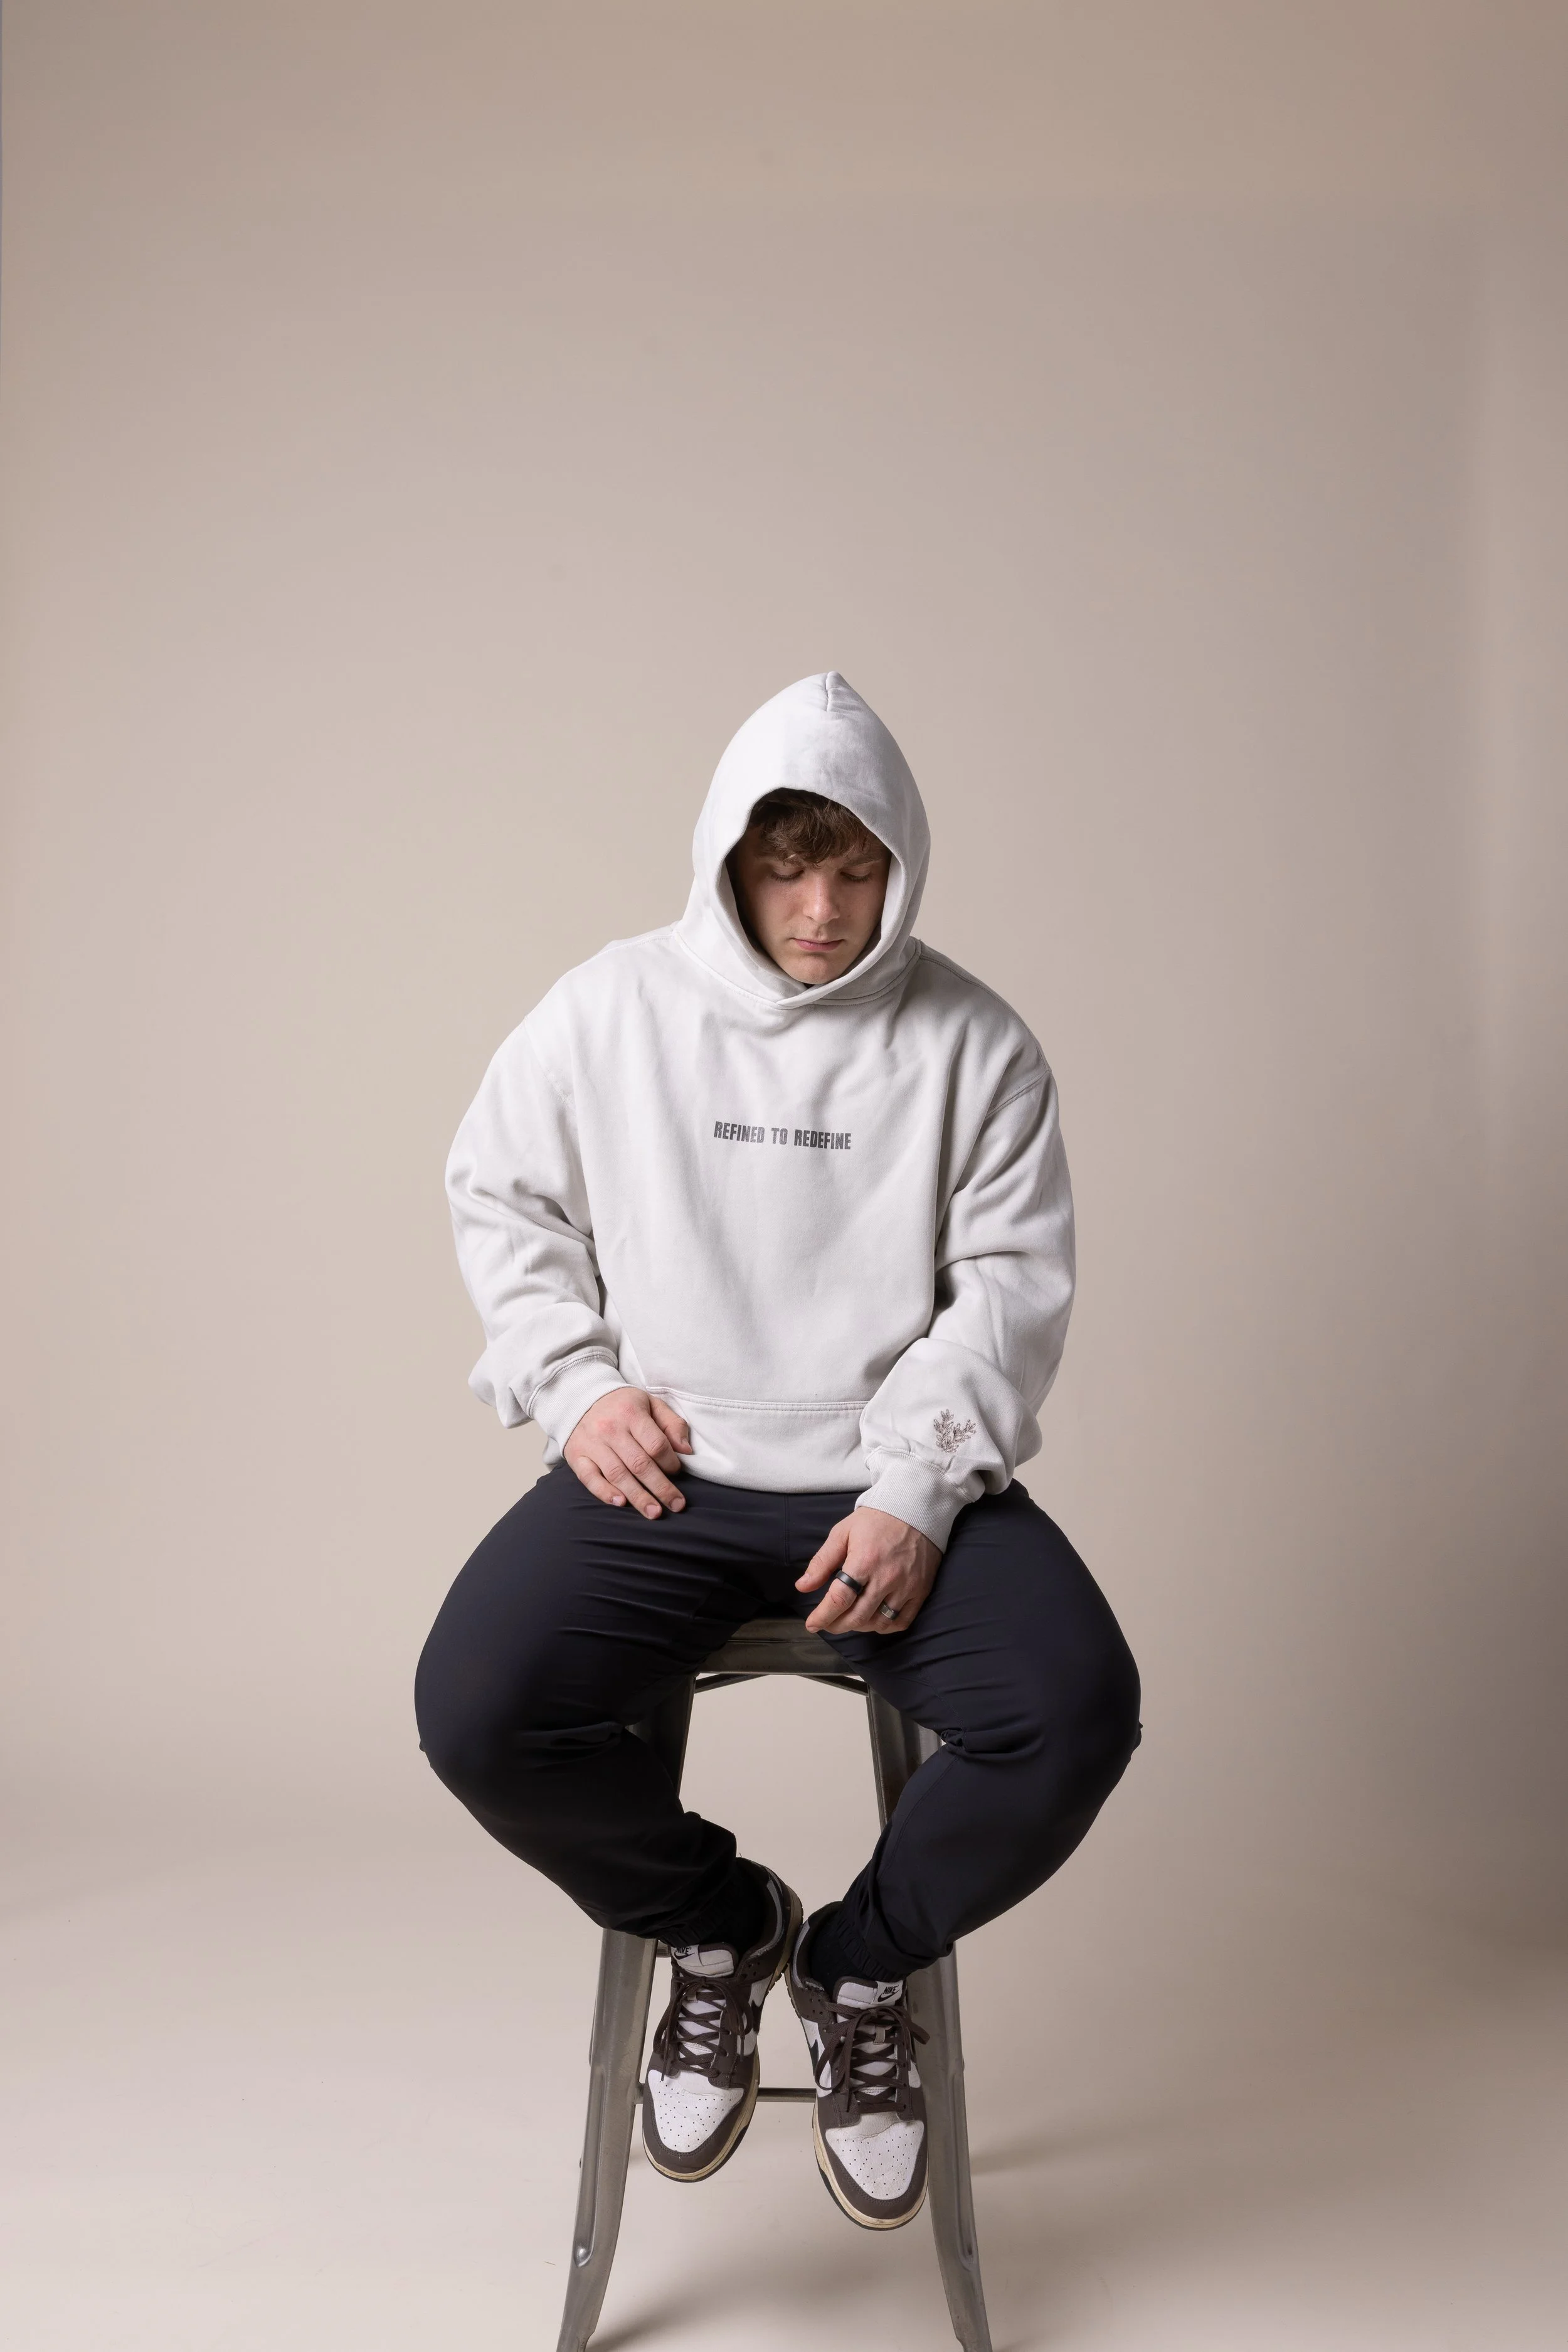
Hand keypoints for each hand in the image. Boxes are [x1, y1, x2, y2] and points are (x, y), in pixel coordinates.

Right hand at [564, 1388, 692, 1518]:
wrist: (580, 1399)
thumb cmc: (623, 1406)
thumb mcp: (651, 1404)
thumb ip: (672, 1424)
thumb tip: (686, 1450)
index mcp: (631, 1413)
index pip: (656, 1444)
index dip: (671, 1462)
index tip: (677, 1472)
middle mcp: (610, 1429)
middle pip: (639, 1464)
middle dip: (661, 1488)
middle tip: (676, 1505)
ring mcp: (592, 1444)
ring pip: (617, 1475)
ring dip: (637, 1496)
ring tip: (654, 1512)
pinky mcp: (577, 1456)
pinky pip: (589, 1478)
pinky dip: (604, 1492)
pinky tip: (621, 1503)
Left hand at [796, 1506, 940, 1635]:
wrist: (915, 1509)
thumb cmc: (876, 1520)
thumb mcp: (842, 1533)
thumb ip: (822, 1562)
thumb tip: (802, 1586)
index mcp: (864, 1561)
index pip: (839, 1599)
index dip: (822, 1616)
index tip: (812, 1624)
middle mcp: (887, 1577)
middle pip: (858, 1616)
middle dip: (837, 1625)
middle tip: (827, 1624)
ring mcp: (906, 1586)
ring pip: (879, 1623)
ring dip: (860, 1627)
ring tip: (848, 1619)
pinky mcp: (921, 1590)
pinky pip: (902, 1621)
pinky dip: (885, 1627)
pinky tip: (874, 1620)